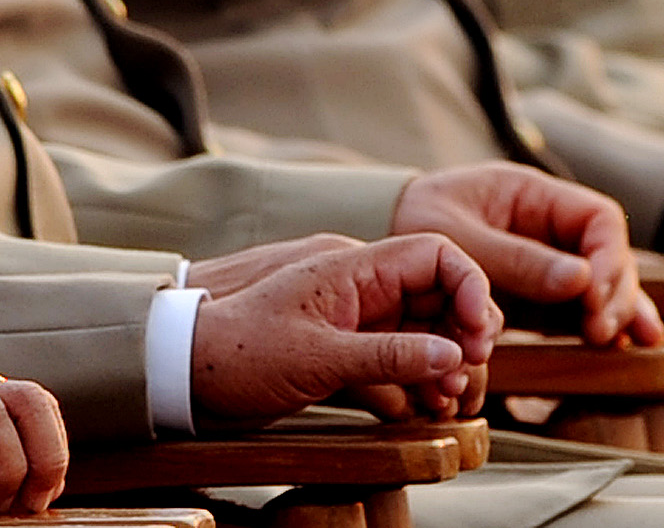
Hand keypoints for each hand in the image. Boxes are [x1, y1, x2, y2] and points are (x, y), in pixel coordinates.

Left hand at [191, 234, 500, 428]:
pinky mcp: (350, 350)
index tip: (479, 338)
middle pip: (442, 297)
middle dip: (467, 338)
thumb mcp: (316, 357)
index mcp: (351, 268)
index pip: (435, 254)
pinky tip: (428, 409)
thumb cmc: (238, 353)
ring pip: (428, 332)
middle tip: (464, 382)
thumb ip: (388, 355)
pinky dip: (423, 381)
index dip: (471, 288)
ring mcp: (358, 318)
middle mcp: (361, 287)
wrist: (183, 369)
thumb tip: (456, 355)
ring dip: (449, 365)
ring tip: (448, 402)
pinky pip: (404, 358)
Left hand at [390, 163, 659, 346]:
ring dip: (623, 310)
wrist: (379, 232)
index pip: (597, 218)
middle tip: (600, 331)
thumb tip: (582, 279)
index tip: (594, 296)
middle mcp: (548, 222)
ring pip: (604, 280)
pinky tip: (628, 345)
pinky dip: (605, 320)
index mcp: (530, 192)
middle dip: (615, 292)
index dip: (608, 257)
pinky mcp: (538, 289)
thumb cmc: (412, 219)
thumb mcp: (456, 234)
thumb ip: (514, 257)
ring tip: (637, 342)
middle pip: (608, 253)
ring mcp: (547, 255)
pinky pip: (582, 303)